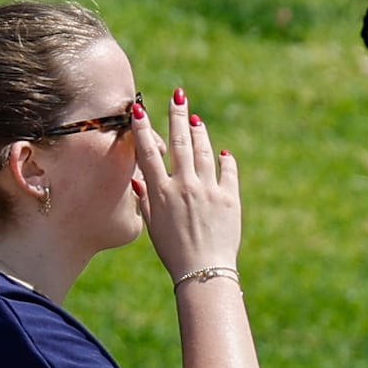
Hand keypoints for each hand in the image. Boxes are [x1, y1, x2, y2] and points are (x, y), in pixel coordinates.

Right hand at [130, 89, 244, 279]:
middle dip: (177, 116)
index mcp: (161, 192)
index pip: (148, 153)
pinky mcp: (229, 198)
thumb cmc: (173, 252)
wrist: (203, 271)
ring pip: (204, 151)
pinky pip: (228, 171)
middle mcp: (184, 185)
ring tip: (196, 119)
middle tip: (178, 96)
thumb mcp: (152, 226)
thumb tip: (138, 179)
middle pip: (179, 143)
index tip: (140, 110)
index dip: (143, 130)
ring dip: (199, 132)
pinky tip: (223, 152)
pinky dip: (226, 160)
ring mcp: (208, 190)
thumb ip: (146, 200)